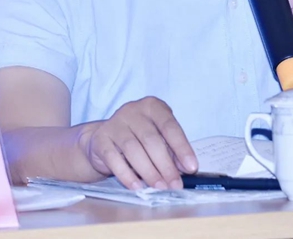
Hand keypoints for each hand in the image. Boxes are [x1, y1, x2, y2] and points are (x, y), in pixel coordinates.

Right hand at [78, 96, 197, 189]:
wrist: (103, 137)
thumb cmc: (138, 136)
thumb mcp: (158, 137)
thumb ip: (172, 150)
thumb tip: (186, 168)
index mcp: (152, 106)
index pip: (170, 127)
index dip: (182, 148)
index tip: (191, 167)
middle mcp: (133, 110)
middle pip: (152, 140)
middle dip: (166, 165)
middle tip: (174, 184)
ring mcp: (115, 123)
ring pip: (134, 150)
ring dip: (149, 172)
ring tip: (159, 187)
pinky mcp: (101, 139)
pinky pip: (114, 160)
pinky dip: (127, 176)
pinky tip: (137, 187)